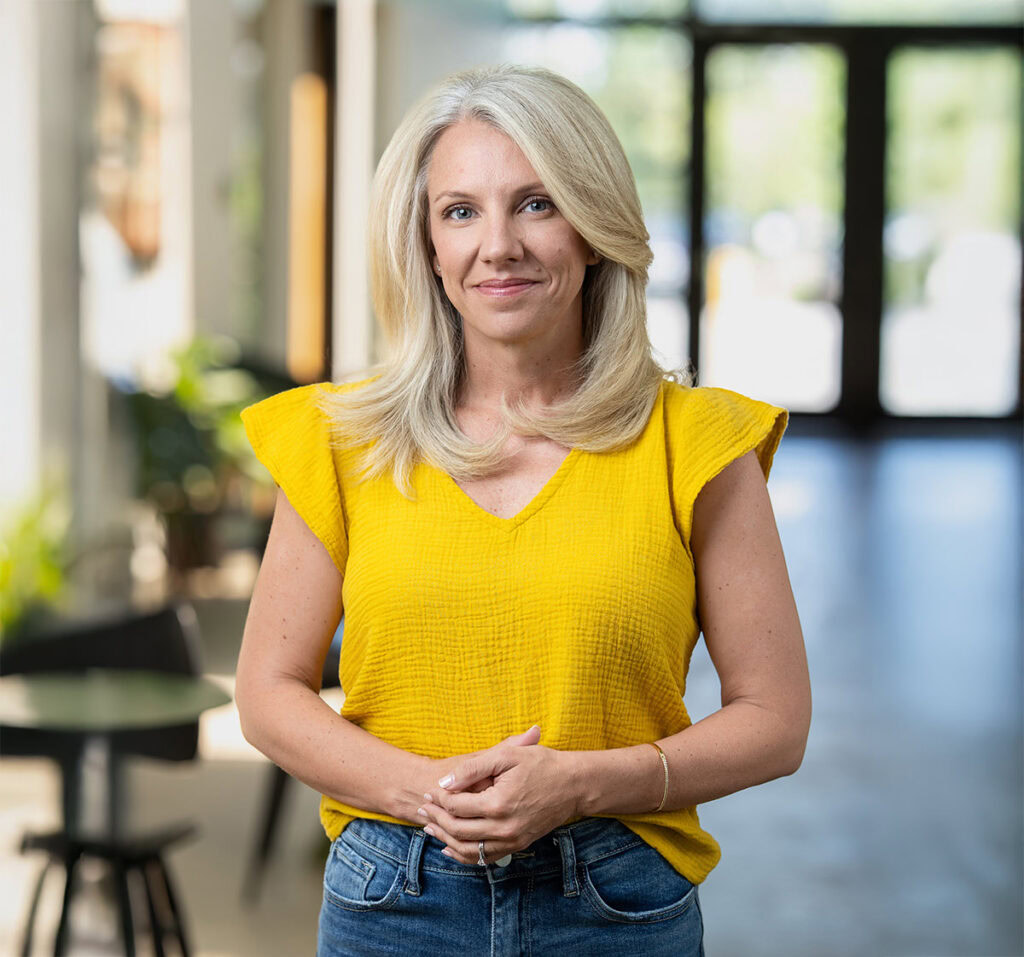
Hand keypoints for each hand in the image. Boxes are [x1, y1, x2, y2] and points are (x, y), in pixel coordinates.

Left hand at [417, 725, 578, 864]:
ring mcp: (511, 841)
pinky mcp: (517, 846)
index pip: (457, 805)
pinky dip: (463, 855)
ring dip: (445, 839)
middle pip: (458, 829)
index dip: (439, 798)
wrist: (574, 784)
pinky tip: (450, 847)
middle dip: (436, 818)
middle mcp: (504, 828)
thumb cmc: (541, 764)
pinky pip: (484, 858)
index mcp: (498, 804)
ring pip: (468, 849)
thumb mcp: (506, 755)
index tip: (429, 790)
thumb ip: (472, 769)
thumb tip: (444, 783)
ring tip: (429, 828)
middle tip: (422, 808)